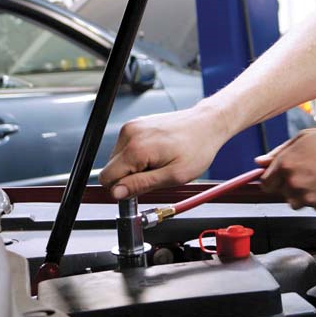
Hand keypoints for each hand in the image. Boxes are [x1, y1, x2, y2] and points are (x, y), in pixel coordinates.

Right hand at [100, 105, 228, 199]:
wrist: (208, 124)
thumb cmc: (197, 148)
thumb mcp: (174, 176)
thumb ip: (141, 185)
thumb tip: (116, 193)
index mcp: (136, 148)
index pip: (107, 178)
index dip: (122, 189)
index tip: (141, 188)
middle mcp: (130, 133)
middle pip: (112, 168)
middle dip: (130, 177)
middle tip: (156, 174)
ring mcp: (132, 126)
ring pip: (118, 159)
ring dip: (135, 166)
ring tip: (159, 162)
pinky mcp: (136, 124)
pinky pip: (126, 148)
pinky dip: (138, 155)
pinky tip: (158, 153)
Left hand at [257, 126, 315, 213]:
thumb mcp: (305, 137)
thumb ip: (279, 151)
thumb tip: (260, 162)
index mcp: (286, 163)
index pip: (266, 183)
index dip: (275, 180)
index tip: (283, 178)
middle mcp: (293, 181)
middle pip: (282, 194)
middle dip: (292, 186)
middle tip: (311, 173)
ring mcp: (307, 196)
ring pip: (298, 203)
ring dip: (306, 194)